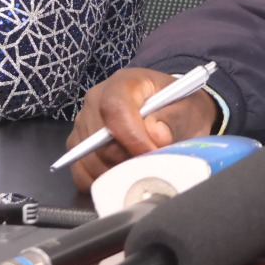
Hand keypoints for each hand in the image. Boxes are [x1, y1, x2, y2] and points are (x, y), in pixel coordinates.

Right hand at [67, 67, 219, 190]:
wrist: (170, 113)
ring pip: (89, 159)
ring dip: (116, 173)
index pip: (116, 108)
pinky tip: (122, 178)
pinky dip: (101, 181)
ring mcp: (83, 123)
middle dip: (127, 160)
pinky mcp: (78, 146)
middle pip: (100, 139)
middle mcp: (96, 100)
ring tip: (141, 171)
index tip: (153, 153)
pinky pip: (81, 171)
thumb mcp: (186, 108)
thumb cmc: (178, 108)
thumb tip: (156, 134)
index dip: (132, 136)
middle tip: (152, 167)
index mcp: (124, 83)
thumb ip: (173, 119)